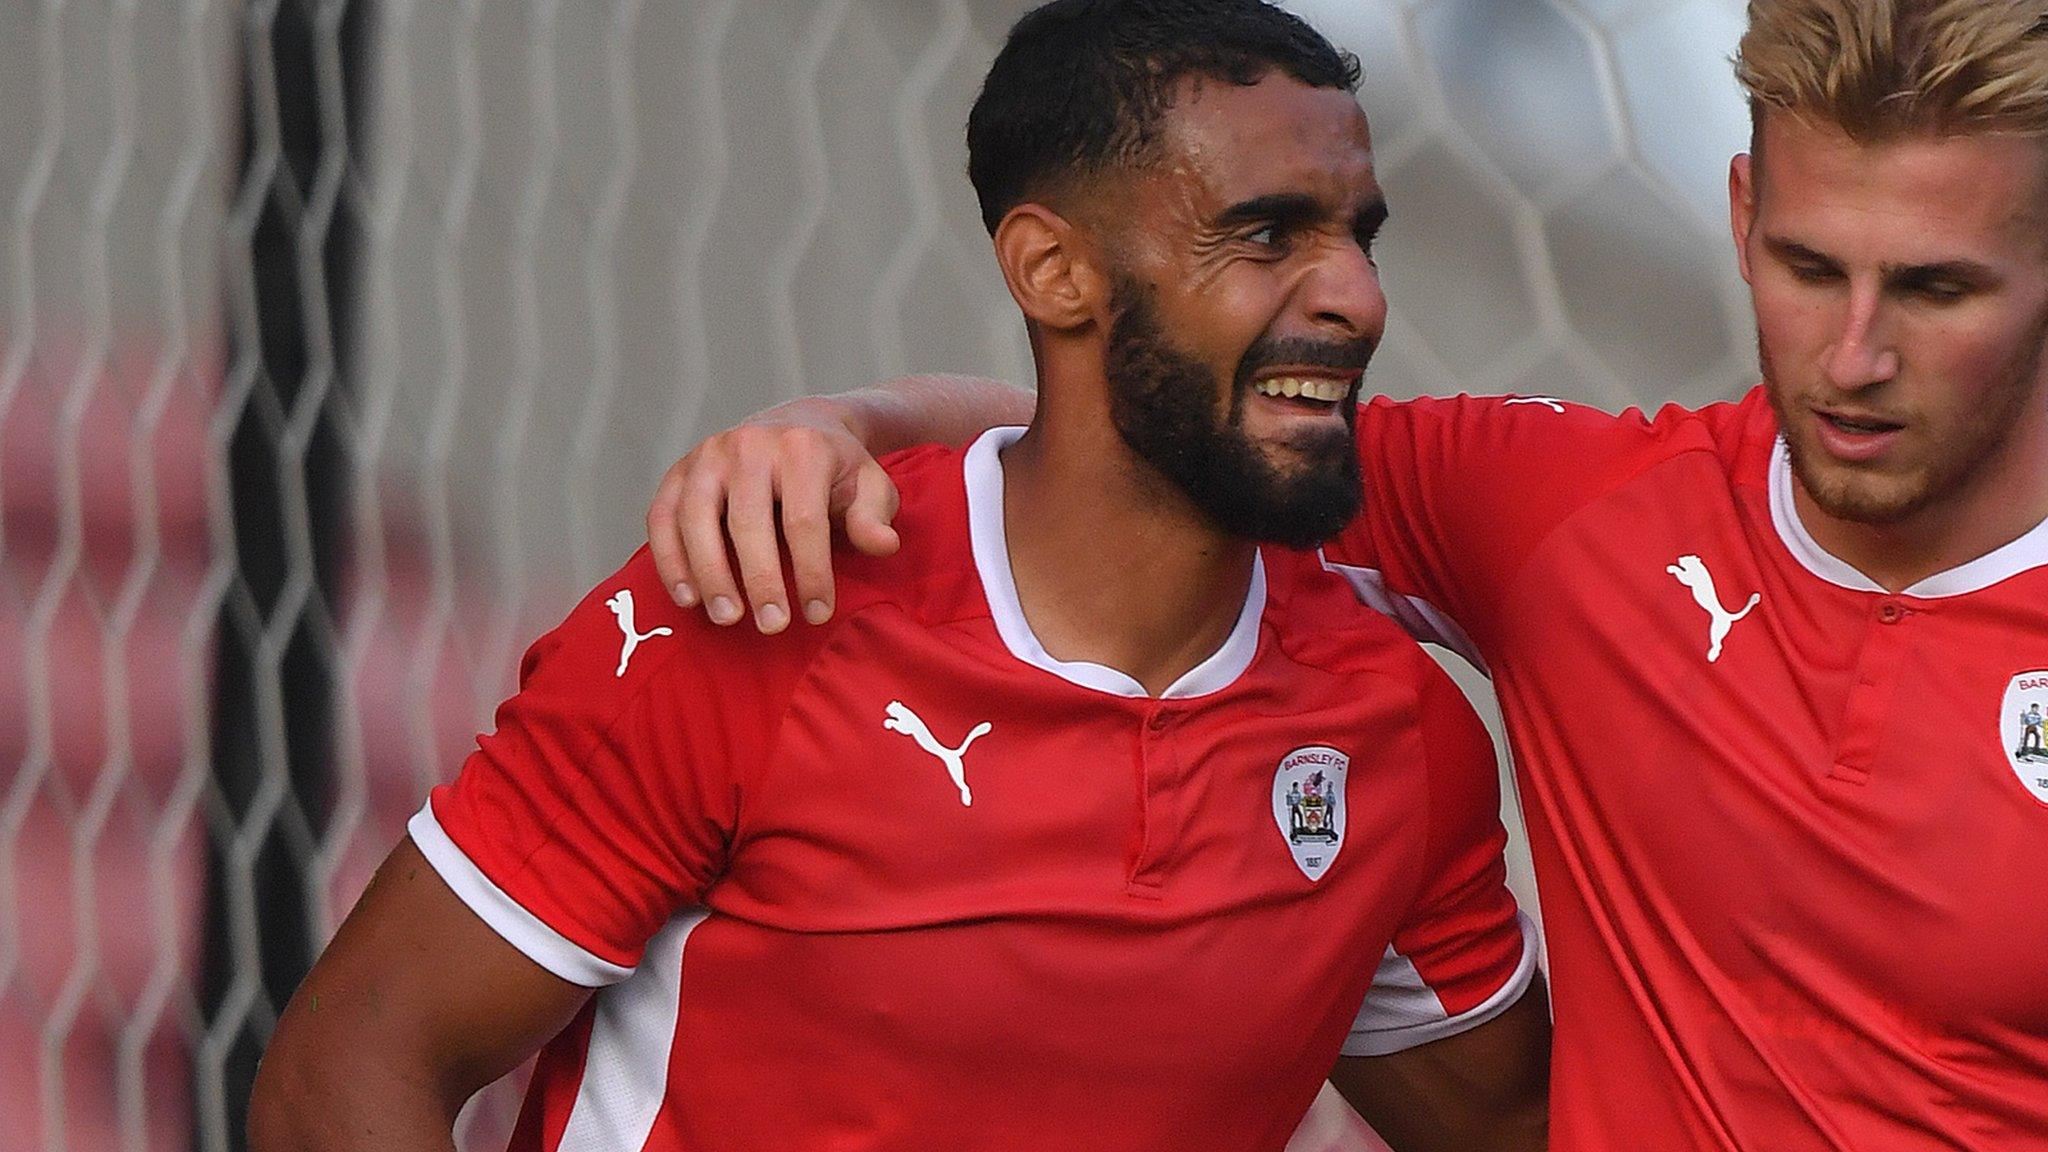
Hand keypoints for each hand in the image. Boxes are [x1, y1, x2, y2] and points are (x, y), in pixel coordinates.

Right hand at [647, 404, 899, 633]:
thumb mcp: (870, 485)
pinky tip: (688, 598)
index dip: (810, 572)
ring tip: (726, 617)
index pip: (803, 520)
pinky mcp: (679, 469)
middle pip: (748, 521)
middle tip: (772, 625)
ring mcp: (708, 455)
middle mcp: (749, 445)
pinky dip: (669, 558)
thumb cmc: (836, 468)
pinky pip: (661, 515)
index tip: (817, 613)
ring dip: (708, 573)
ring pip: (696, 517)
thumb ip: (875, 515)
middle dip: (760, 579)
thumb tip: (882, 544)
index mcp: (801, 449)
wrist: (799, 424)